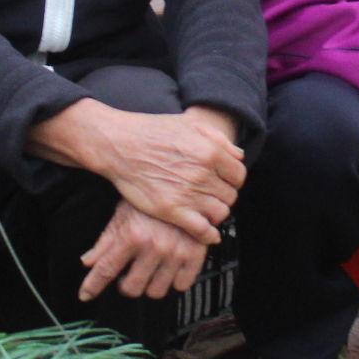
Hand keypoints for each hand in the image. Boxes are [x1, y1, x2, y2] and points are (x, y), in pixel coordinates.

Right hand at [33, 100, 244, 245]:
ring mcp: (188, 194)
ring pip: (220, 213)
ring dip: (215, 213)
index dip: (232, 180)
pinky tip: (206, 232)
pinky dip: (208, 234)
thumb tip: (238, 156)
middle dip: (222, 196)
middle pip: (230, 196)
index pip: (239, 175)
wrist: (119, 144)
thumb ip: (218, 139)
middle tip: (211, 195)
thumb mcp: (190, 123)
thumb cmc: (152, 131)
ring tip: (205, 209)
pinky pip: (202, 230)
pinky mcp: (172, 210)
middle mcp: (203, 174)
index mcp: (211, 152)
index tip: (223, 182)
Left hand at [78, 200, 208, 301]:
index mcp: (133, 235)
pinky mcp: (195, 255)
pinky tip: (169, 268)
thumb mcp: (123, 214)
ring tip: (150, 270)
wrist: (185, 181)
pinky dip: (174, 281)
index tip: (85, 295)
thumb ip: (105, 241)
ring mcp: (176, 253)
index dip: (92, 286)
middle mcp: (154, 247)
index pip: (106, 270)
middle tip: (129, 274)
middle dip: (126, 284)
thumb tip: (87, 262)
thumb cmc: (151, 196)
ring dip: (150, 284)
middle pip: (131, 288)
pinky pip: (181, 285)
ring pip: (156, 291)